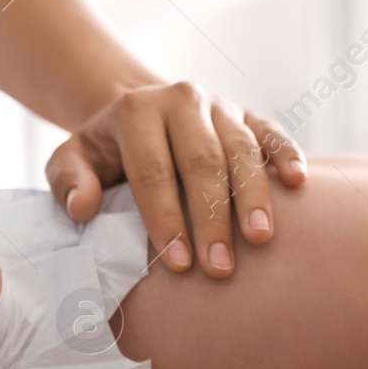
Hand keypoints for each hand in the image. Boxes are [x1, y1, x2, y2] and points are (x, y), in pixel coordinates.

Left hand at [46, 82, 306, 277]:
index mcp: (136, 112)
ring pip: (241, 148)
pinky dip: (286, 154)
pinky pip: (272, 132)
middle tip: (220, 268)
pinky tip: (298, 184)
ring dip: (252, 196)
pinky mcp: (248, 113)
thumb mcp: (71, 159)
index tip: (178, 264)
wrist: (139, 112)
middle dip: (211, 217)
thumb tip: (82, 207)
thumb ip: (69, 180)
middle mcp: (181, 100)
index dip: (165, 217)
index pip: (152, 169)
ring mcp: (220, 105)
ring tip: (260, 240)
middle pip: (202, 161)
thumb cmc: (105, 151)